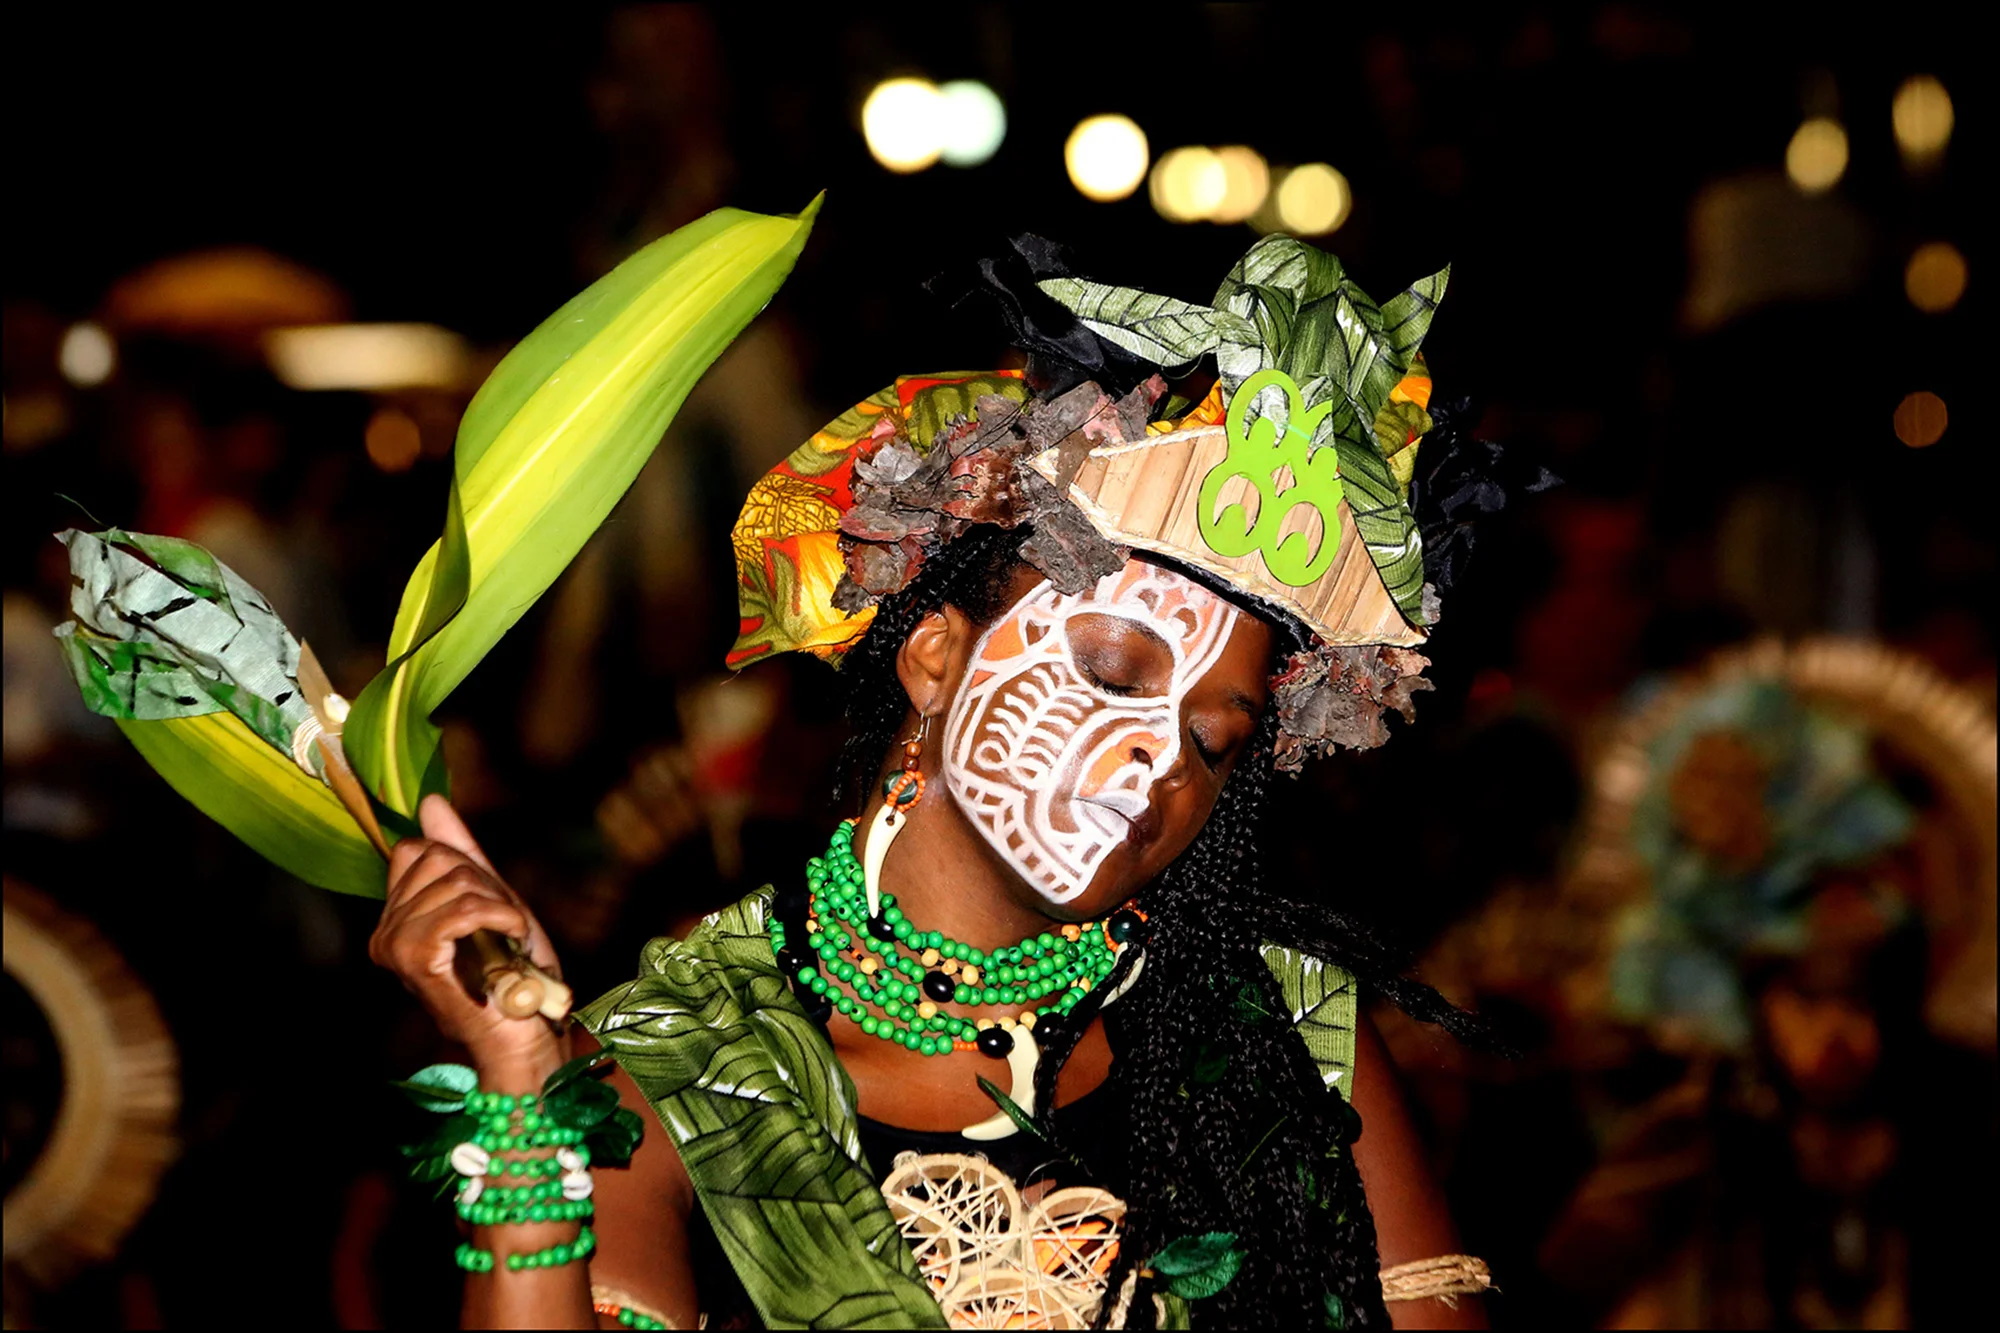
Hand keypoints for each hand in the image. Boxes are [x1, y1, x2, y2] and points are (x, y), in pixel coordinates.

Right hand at [369, 795, 564, 1076]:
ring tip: (506, 940)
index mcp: (394, 920)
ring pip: (455, 882)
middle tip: (501, 927)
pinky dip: (500, 916)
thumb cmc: (512, 974)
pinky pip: (462, 908)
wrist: (525, 1034)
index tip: (490, 907)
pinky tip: (511, 938)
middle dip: (485, 886)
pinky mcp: (417, 959)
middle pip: (438, 860)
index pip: (417, 851)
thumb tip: (429, 801)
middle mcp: (384, 933)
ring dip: (498, 906)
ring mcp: (396, 947)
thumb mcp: (490, 899)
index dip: (465, 868)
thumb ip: (459, 852)